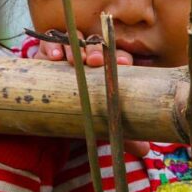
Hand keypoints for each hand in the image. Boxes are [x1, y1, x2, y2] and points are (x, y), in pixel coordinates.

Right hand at [32, 30, 147, 156]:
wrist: (51, 113)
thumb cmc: (82, 112)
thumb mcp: (101, 123)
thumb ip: (121, 134)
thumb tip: (145, 150)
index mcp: (107, 67)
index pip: (117, 57)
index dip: (120, 58)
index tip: (123, 63)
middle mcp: (88, 56)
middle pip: (96, 46)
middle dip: (96, 50)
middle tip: (95, 61)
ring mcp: (67, 52)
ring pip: (73, 41)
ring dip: (75, 47)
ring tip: (74, 60)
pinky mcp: (45, 54)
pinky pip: (48, 44)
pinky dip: (52, 47)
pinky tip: (55, 57)